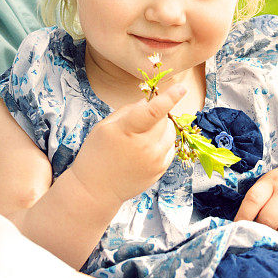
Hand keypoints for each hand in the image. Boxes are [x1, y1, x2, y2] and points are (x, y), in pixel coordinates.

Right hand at [69, 85, 184, 211]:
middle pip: (164, 120)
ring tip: (142, 137)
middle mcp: (145, 147)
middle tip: (140, 123)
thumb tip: (147, 102)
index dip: (169, 98)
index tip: (182, 87)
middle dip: (157, 115)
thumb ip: (127, 111)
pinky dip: (162, 143)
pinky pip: (170, 148)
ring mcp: (154, 161)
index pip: (153, 111)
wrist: (95, 190)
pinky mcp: (160, 171)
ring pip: (170, 133)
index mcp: (127, 131)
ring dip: (161, 129)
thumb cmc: (96, 154)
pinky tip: (145, 149)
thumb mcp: (104, 126)